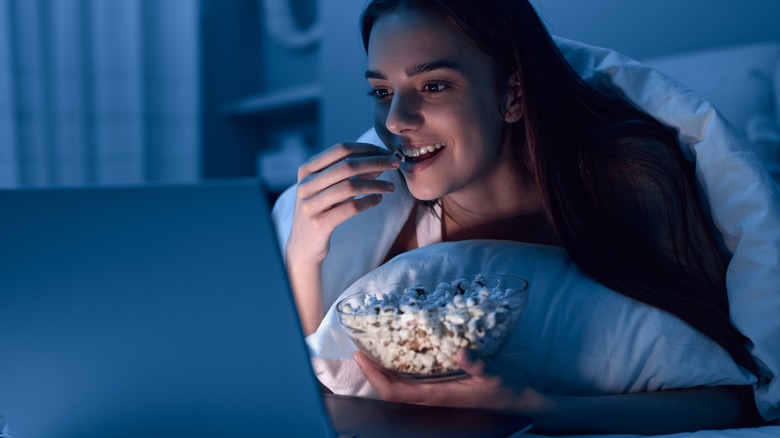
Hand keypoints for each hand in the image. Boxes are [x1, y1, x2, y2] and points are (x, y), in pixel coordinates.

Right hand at [285, 142, 399, 334]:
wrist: (303, 246)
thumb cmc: (320, 211)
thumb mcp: (326, 188)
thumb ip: (346, 173)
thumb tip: (379, 158)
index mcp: (307, 170)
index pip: (340, 149)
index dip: (366, 148)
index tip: (385, 151)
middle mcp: (306, 185)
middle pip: (347, 166)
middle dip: (375, 162)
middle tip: (395, 163)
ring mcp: (310, 205)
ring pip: (350, 187)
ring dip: (376, 184)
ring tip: (391, 187)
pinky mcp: (319, 224)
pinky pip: (350, 208)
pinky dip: (368, 202)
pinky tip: (378, 200)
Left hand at [354, 349, 543, 412]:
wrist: (522, 402)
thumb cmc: (508, 390)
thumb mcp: (495, 373)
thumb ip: (478, 363)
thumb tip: (461, 351)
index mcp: (439, 396)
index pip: (395, 391)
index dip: (375, 376)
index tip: (361, 357)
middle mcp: (434, 397)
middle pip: (392, 389)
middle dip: (373, 372)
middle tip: (360, 349)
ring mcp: (438, 393)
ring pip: (401, 386)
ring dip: (384, 370)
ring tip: (373, 349)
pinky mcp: (445, 387)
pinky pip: (414, 381)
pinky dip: (400, 369)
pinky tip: (400, 353)